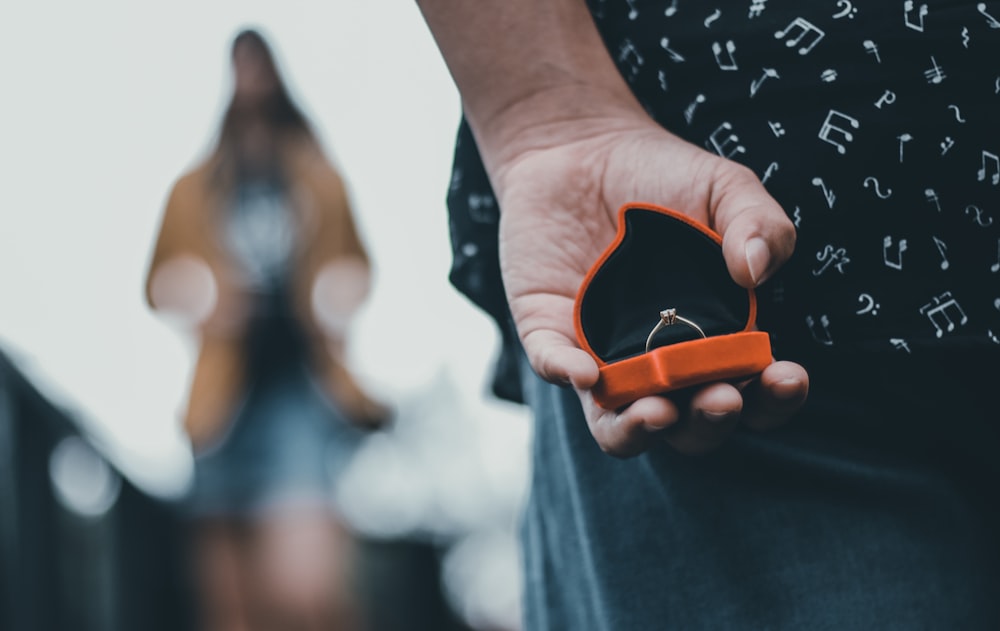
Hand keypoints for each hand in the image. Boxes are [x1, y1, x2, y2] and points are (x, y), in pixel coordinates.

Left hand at [492, 109, 808, 456]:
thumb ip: (759, 224)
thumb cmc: (664, 176)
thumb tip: (755, 272)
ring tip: (658, 414)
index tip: (784, 376)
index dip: (774, 398)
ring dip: (640, 431)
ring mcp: (604, 356)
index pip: (753, 391)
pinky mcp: (550, 335)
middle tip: (722, 397)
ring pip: (620, 426)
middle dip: (710, 423)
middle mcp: (662, 363)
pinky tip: (586, 371)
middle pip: (691, 426)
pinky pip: (556, 368)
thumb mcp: (726, 189)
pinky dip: (569, 375)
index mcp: (716, 340)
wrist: (583, 149)